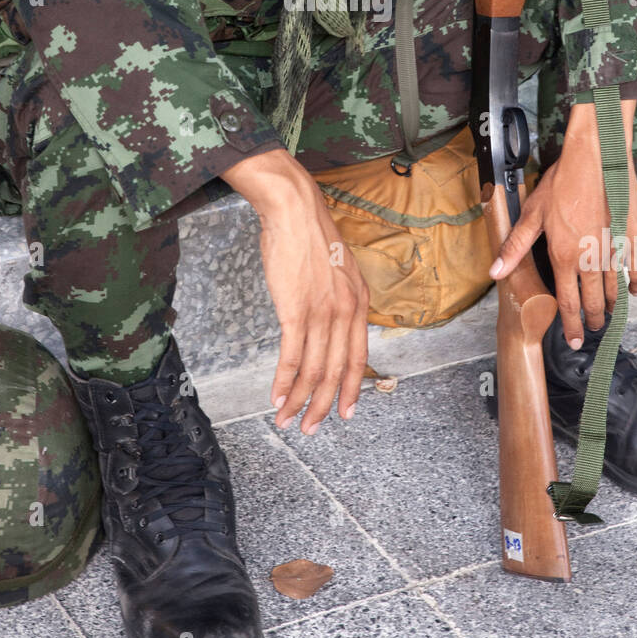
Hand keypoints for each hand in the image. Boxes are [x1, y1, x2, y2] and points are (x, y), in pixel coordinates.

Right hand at [221, 149, 369, 433]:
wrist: (294, 209)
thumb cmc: (310, 235)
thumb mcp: (337, 270)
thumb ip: (338, 299)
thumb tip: (328, 323)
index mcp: (359, 302)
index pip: (359, 357)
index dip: (352, 389)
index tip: (346, 413)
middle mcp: (346, 311)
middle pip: (337, 371)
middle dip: (324, 405)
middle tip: (311, 428)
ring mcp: (322, 311)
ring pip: (314, 369)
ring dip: (300, 400)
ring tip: (287, 419)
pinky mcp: (296, 308)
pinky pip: (291, 356)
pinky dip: (284, 381)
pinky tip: (276, 396)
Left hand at [489, 98, 636, 346]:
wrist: (594, 158)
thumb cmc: (561, 183)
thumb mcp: (531, 215)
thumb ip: (515, 248)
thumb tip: (495, 273)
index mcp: (565, 257)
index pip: (568, 303)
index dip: (571, 325)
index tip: (573, 340)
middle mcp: (591, 259)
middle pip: (594, 302)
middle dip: (593, 320)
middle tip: (592, 331)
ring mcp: (614, 249)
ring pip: (615, 288)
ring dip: (612, 305)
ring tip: (609, 315)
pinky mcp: (632, 236)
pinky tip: (634, 290)